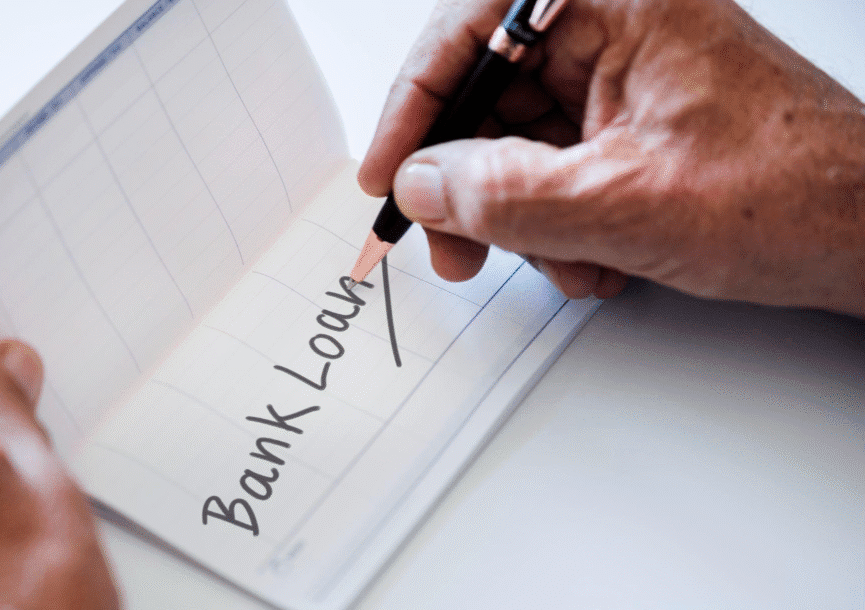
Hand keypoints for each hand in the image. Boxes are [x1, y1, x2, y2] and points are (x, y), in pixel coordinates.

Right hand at [359, 0, 864, 315]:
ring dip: (519, 219)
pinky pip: (556, 168)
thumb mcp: (619, 202)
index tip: (388, 170)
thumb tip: (421, 183)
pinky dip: (555, 224)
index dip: (415, 106)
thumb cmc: (794, 192)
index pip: (469, 31)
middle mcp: (614, 26)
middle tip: (453, 243)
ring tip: (560, 262)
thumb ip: (500, 193)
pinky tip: (590, 259)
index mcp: (612, 0)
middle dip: (468, 184)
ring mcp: (623, 77)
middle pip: (488, 96)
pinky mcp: (630, 123)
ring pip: (518, 144)